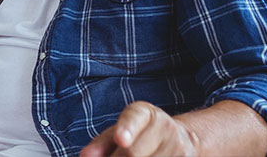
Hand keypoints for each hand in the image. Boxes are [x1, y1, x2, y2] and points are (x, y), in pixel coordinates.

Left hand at [80, 101, 199, 156]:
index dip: (126, 129)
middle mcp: (166, 128)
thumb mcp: (118, 132)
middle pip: (133, 153)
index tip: (121, 139)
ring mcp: (180, 150)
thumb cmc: (139, 136)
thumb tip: (86, 156)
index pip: (135, 117)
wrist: (180, 141)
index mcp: (146, 114)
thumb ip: (100, 144)